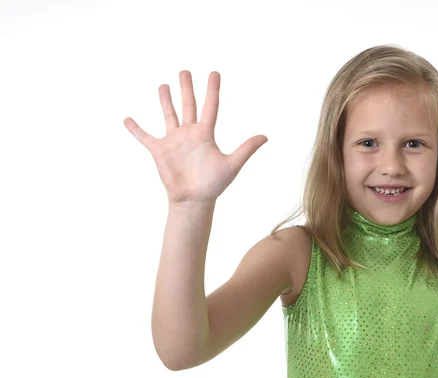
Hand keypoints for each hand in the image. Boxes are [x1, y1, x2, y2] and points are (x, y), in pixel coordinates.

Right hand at [124, 70, 267, 204]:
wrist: (194, 200)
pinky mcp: (159, 151)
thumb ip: (246, 149)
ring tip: (163, 85)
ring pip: (169, 115)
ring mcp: (174, 141)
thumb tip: (265, 137)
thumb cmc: (214, 184)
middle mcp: (189, 133)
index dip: (213, 90)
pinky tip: (127, 119)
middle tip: (185, 71)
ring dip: (166, 101)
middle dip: (187, 88)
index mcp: (206, 134)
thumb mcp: (232, 164)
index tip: (214, 73)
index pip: (210, 106)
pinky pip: (145, 137)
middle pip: (188, 105)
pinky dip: (136, 129)